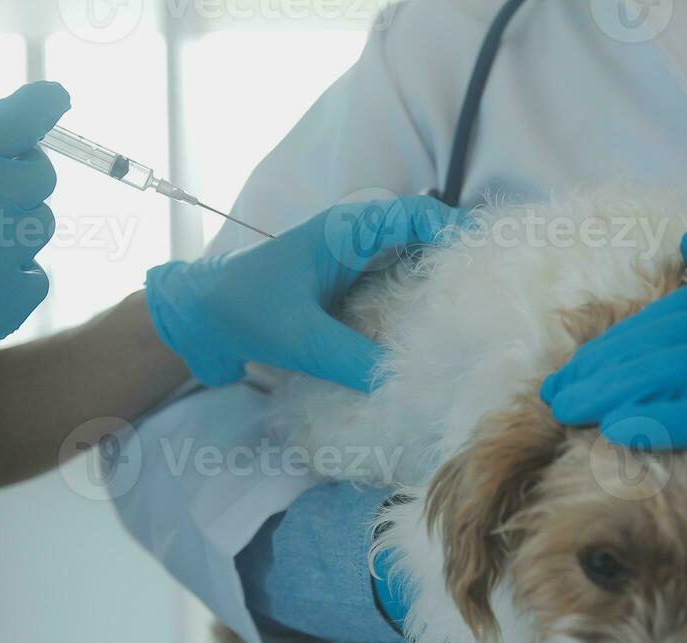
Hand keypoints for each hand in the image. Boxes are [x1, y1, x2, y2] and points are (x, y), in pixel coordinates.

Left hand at [145, 195, 461, 390]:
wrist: (197, 321)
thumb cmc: (242, 310)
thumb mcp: (299, 337)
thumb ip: (350, 358)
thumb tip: (403, 383)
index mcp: (348, 231)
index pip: (419, 216)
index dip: (457, 234)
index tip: (484, 267)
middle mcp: (358, 244)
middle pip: (426, 244)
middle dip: (456, 269)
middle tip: (489, 304)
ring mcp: (354, 271)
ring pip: (413, 273)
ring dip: (437, 296)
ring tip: (469, 328)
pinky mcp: (347, 299)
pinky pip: (393, 299)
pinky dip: (413, 318)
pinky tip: (427, 348)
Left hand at [541, 228, 686, 506]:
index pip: (680, 309)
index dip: (621, 339)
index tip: (575, 364)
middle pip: (670, 334)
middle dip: (604, 364)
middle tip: (552, 393)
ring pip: (684, 366)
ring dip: (618, 390)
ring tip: (568, 411)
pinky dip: (668, 418)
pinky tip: (624, 429)